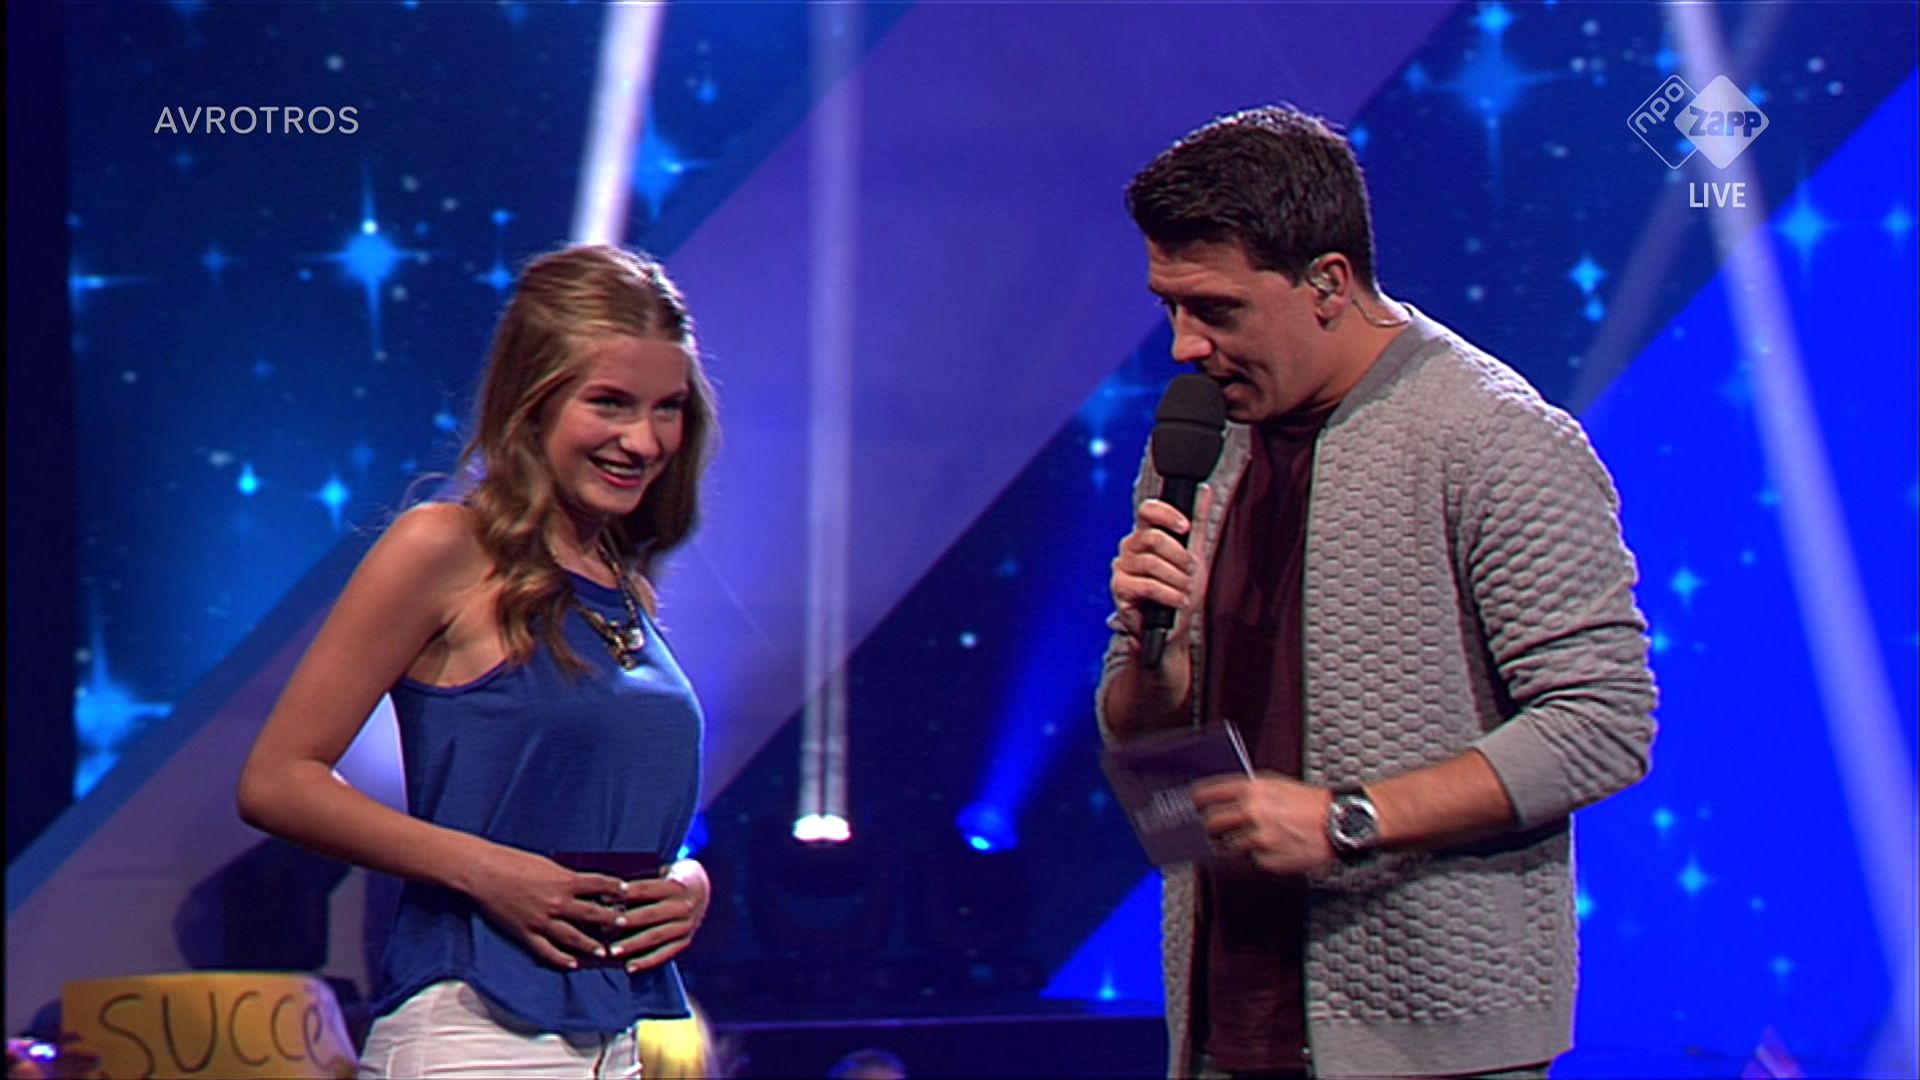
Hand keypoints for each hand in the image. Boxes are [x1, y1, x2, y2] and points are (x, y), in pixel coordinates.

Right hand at [463, 845, 627, 969]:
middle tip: (625, 924)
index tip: (628, 892)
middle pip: (592, 914)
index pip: (600, 885)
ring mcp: (543, 920)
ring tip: (604, 953)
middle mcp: (558, 903)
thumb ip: (565, 876)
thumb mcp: (547, 864)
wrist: (484, 872)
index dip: (616, 888)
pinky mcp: (527, 933)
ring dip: (591, 945)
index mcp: (565, 881)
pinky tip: (573, 964)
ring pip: (574, 937)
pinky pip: (548, 951)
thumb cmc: (513, 862)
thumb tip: (580, 883)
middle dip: (611, 920)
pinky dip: (561, 959)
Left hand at [607, 858, 708, 972]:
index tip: (606, 896)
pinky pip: (665, 954)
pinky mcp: (685, 941)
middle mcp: (684, 906)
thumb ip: (640, 884)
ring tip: (613, 951)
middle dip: (628, 921)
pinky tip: (629, 967)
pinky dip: (646, 962)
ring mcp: (686, 925)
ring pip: (657, 936)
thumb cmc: (670, 879)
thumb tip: (607, 894)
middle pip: (652, 914)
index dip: (628, 892)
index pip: (648, 888)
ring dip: (633, 944)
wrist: (702, 890)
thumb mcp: (661, 873)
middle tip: (605, 926)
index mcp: (677, 886)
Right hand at [1109, 486, 1215, 651]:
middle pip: (1153, 537)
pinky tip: (1177, 601)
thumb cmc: (1181, 588)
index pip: (1147, 510)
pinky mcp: (1120, 589)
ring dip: (1177, 579)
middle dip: (1180, 556)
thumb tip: (1205, 490)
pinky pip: (1147, 585)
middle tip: (1192, 571)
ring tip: (1186, 591)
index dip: (1166, 514)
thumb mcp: (1195, 551)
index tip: (1185, 528)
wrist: (1174, 626)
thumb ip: (1198, 520)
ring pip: (1152, 563)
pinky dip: (1169, 594)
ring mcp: (1122, 567)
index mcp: (1146, 534)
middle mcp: (1130, 547)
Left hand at [1192, 773, 1335, 875]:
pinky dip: (1258, 856)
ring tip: (1253, 838)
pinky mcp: (1268, 860)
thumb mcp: (1276, 784)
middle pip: (1212, 823)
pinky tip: (1274, 848)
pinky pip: (1252, 861)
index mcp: (1252, 790)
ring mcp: (1259, 838)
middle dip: (1208, 827)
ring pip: (1230, 845)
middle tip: (1209, 829)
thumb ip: (1249, 791)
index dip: (1197, 800)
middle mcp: (1252, 813)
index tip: (1192, 804)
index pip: (1209, 793)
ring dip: (1235, 844)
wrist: (1337, 822)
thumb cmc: (1309, 803)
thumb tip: (1223, 798)